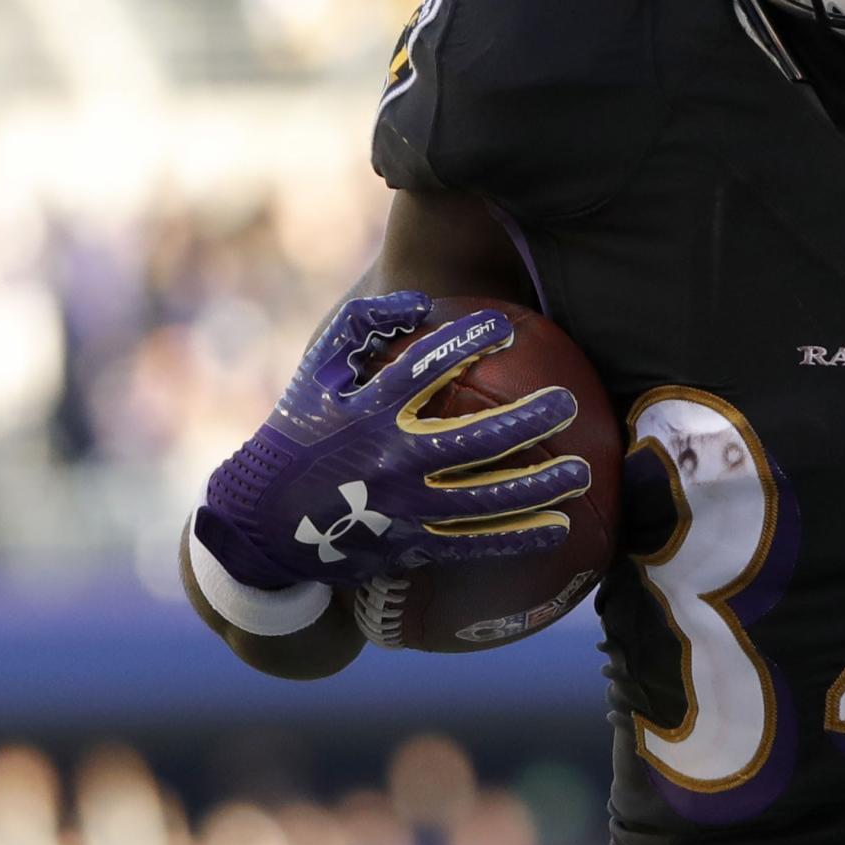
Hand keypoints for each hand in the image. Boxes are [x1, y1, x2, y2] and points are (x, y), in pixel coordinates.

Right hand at [195, 291, 591, 591]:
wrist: (264, 521)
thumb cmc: (299, 431)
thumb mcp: (318, 371)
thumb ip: (363, 325)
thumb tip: (421, 299)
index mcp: (367, 412)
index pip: (424, 370)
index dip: (466, 345)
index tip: (505, 330)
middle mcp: (389, 460)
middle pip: (472, 440)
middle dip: (527, 420)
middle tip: (568, 403)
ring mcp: (402, 507)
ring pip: (483, 499)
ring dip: (537, 486)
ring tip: (581, 473)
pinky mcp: (409, 545)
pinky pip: (472, 542)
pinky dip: (516, 537)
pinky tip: (558, 527)